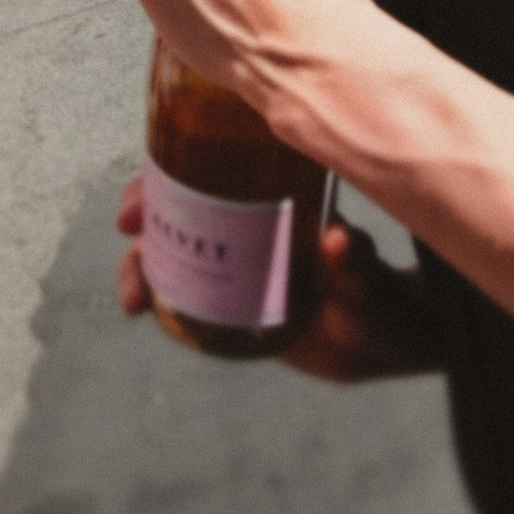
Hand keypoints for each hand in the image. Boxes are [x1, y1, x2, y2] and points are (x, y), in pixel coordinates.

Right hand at [114, 182, 440, 384]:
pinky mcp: (232, 303)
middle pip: (182, 205)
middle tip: (130, 231)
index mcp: (278, 200)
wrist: (383, 344)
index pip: (218, 169)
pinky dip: (157, 297)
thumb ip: (355, 263)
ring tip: (134, 299)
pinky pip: (184, 293)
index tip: (148, 188)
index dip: (173, 170)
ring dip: (142, 265)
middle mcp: (250, 225)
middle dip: (145, 213)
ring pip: (175, 250)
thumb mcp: (368, 279)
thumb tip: (338, 239)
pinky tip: (142, 309)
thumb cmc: (383, 298)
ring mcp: (238, 264)